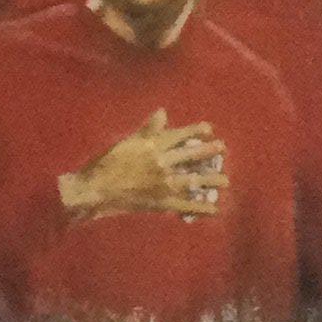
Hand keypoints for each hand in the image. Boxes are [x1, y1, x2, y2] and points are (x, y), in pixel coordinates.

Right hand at [58, 108, 225, 222]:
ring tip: (226, 180)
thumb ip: (148, 129)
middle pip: (190, 156)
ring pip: (193, 181)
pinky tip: (215, 210)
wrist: (96, 190)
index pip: (179, 136)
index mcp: (152, 146)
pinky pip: (185, 206)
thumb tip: (163, 112)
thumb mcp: (127, 142)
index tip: (209, 129)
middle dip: (208, 152)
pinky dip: (201, 209)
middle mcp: (162, 163)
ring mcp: (163, 184)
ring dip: (211, 180)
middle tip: (223, 149)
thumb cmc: (107, 163)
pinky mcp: (161, 202)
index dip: (195, 131)